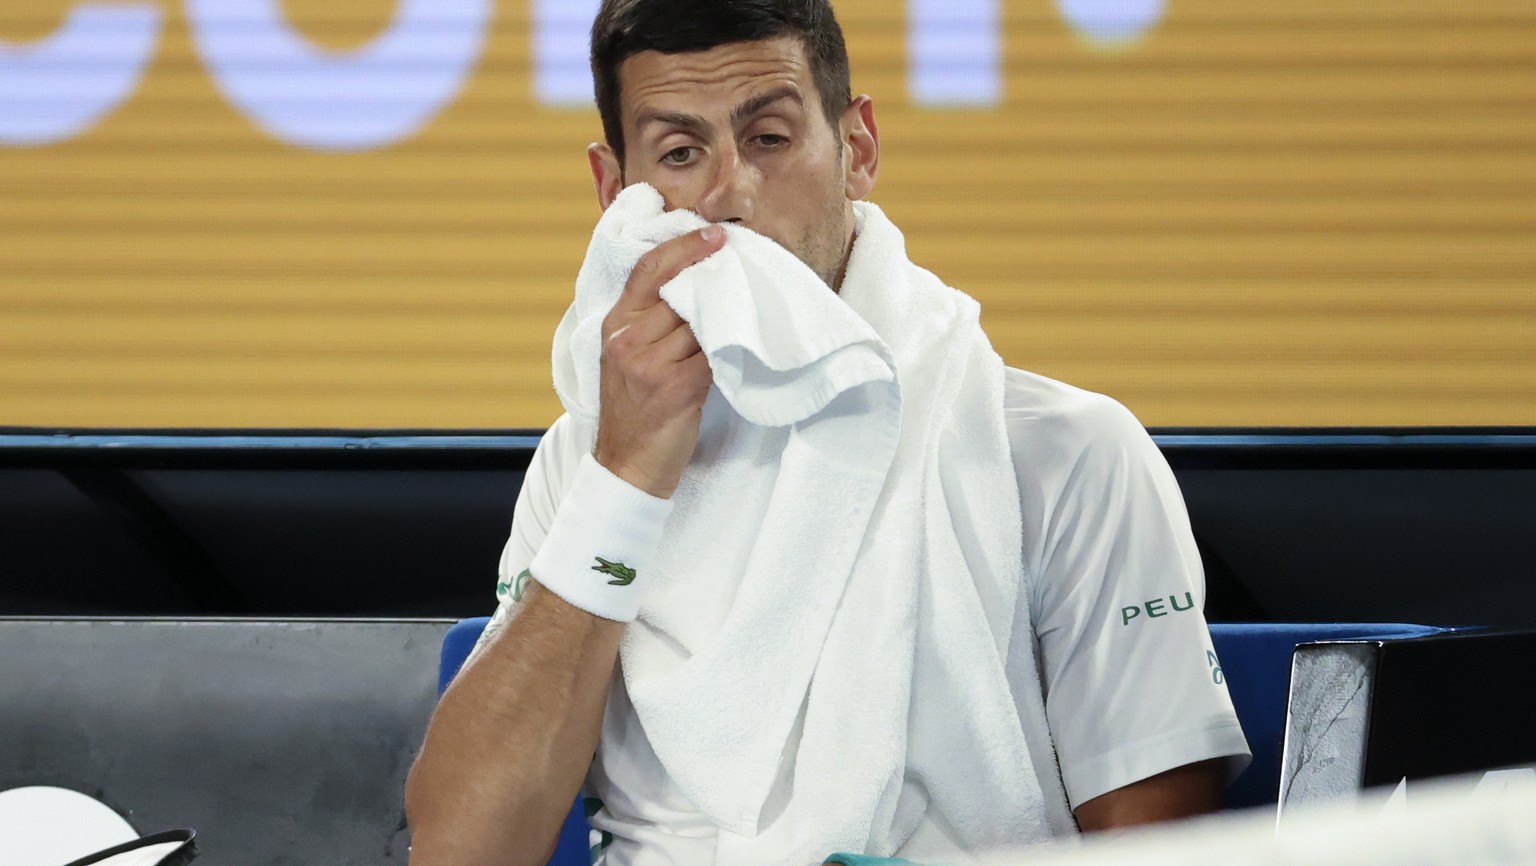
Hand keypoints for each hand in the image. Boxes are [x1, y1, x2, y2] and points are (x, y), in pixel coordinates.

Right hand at [592, 225, 724, 497]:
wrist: (626, 465)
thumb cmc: (636, 410)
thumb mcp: (629, 357)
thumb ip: (651, 322)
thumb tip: (696, 284)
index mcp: (614, 325)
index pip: (649, 269)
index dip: (684, 246)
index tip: (716, 233)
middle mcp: (627, 339)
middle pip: (680, 291)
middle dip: (716, 276)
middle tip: (747, 259)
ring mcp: (648, 363)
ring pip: (701, 321)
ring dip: (729, 312)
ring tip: (753, 301)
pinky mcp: (674, 388)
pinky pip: (711, 354)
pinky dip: (731, 346)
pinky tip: (745, 341)